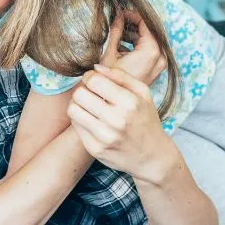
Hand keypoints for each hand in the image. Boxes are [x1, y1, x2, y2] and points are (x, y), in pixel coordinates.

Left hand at [66, 65, 179, 184]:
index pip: (94, 81)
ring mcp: (104, 137)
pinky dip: (80, 119)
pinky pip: (75, 126)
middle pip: (79, 94)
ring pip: (73, 109)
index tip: (94, 81)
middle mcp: (116, 120)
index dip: (90, 77)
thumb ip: (120, 76)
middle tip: (90, 94)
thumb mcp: (143, 94)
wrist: (151, 156)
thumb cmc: (146, 120)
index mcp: (130, 103)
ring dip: (77, 104)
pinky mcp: (95, 149)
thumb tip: (95, 67)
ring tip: (88, 106)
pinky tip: (91, 120)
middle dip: (83, 90)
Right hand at [100, 10, 166, 85]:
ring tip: (117, 32)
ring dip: (134, 35)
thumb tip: (118, 14)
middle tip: (118, 19)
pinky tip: (121, 45)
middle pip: (149, 32)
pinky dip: (137, 45)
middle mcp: (159, 58)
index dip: (132, 15)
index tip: (120, 12)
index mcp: (151, 51)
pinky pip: (149, 51)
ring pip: (149, 41)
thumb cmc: (109, 81)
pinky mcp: (154, 70)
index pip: (146, 23)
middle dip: (133, 24)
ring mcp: (158, 65)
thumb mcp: (110, 52)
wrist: (113, 104)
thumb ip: (116, 31)